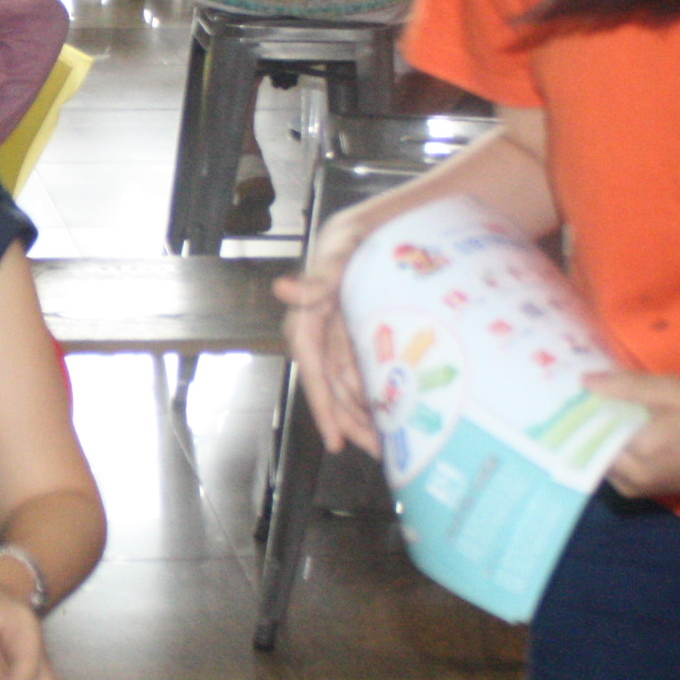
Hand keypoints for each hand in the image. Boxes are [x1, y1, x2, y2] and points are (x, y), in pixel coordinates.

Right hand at [276, 205, 394, 456]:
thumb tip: (283, 289)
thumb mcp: (342, 251)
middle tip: (378, 452)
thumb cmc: (356, 238)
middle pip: (333, 387)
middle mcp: (323, 333)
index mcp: (310, 316)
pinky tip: (396, 416)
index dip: (323, 406)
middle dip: (352, 421)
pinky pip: (366, 372)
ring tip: (390, 447)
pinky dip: (378, 394)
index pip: (313, 369)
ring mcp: (343, 337)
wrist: (382, 227)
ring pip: (349, 386)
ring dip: (365, 416)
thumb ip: (317, 276)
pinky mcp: (362, 338)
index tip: (335, 440)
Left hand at [586, 371, 679, 498]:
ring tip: (607, 410)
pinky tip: (625, 428)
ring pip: (601, 461)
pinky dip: (615, 450)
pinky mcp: (649, 493)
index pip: (589, 430)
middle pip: (591, 448)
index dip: (579, 409)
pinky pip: (617, 470)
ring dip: (600, 438)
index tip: (572, 389)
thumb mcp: (675, 390)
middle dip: (588, 424)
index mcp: (642, 449)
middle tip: (587, 397)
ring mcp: (641, 489)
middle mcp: (636, 477)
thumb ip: (628, 387)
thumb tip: (584, 383)